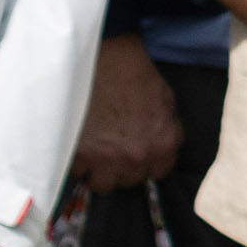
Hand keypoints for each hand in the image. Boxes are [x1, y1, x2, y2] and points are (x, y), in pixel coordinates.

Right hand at [73, 39, 180, 191]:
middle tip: (115, 153)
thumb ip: (169, 132)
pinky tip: (81, 144)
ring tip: (96, 155)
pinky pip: (78, 172)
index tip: (138, 157)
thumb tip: (166, 150)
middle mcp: (136, 157)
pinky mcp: (78, 154)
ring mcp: (106, 159)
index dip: (148, 164)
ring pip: (102, 184)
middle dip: (123, 168)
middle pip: (129, 181)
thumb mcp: (168, 104)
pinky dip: (79, 162)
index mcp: (163, 145)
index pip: (158, 173)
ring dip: (99, 172)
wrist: (106, 61)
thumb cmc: (138, 78)